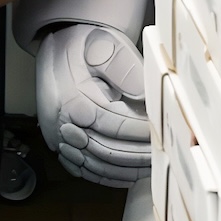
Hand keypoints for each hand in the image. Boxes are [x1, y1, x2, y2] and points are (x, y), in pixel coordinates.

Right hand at [36, 23, 149, 186]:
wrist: (59, 44)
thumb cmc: (85, 45)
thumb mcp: (106, 46)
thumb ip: (125, 70)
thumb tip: (143, 97)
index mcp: (73, 100)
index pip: (114, 126)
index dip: (140, 132)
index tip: (161, 131)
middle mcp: (61, 123)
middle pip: (106, 151)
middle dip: (137, 155)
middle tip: (162, 152)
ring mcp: (58, 137)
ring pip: (96, 166)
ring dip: (126, 169)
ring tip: (150, 164)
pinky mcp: (60, 144)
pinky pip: (83, 170)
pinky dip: (108, 176)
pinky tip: (127, 173)